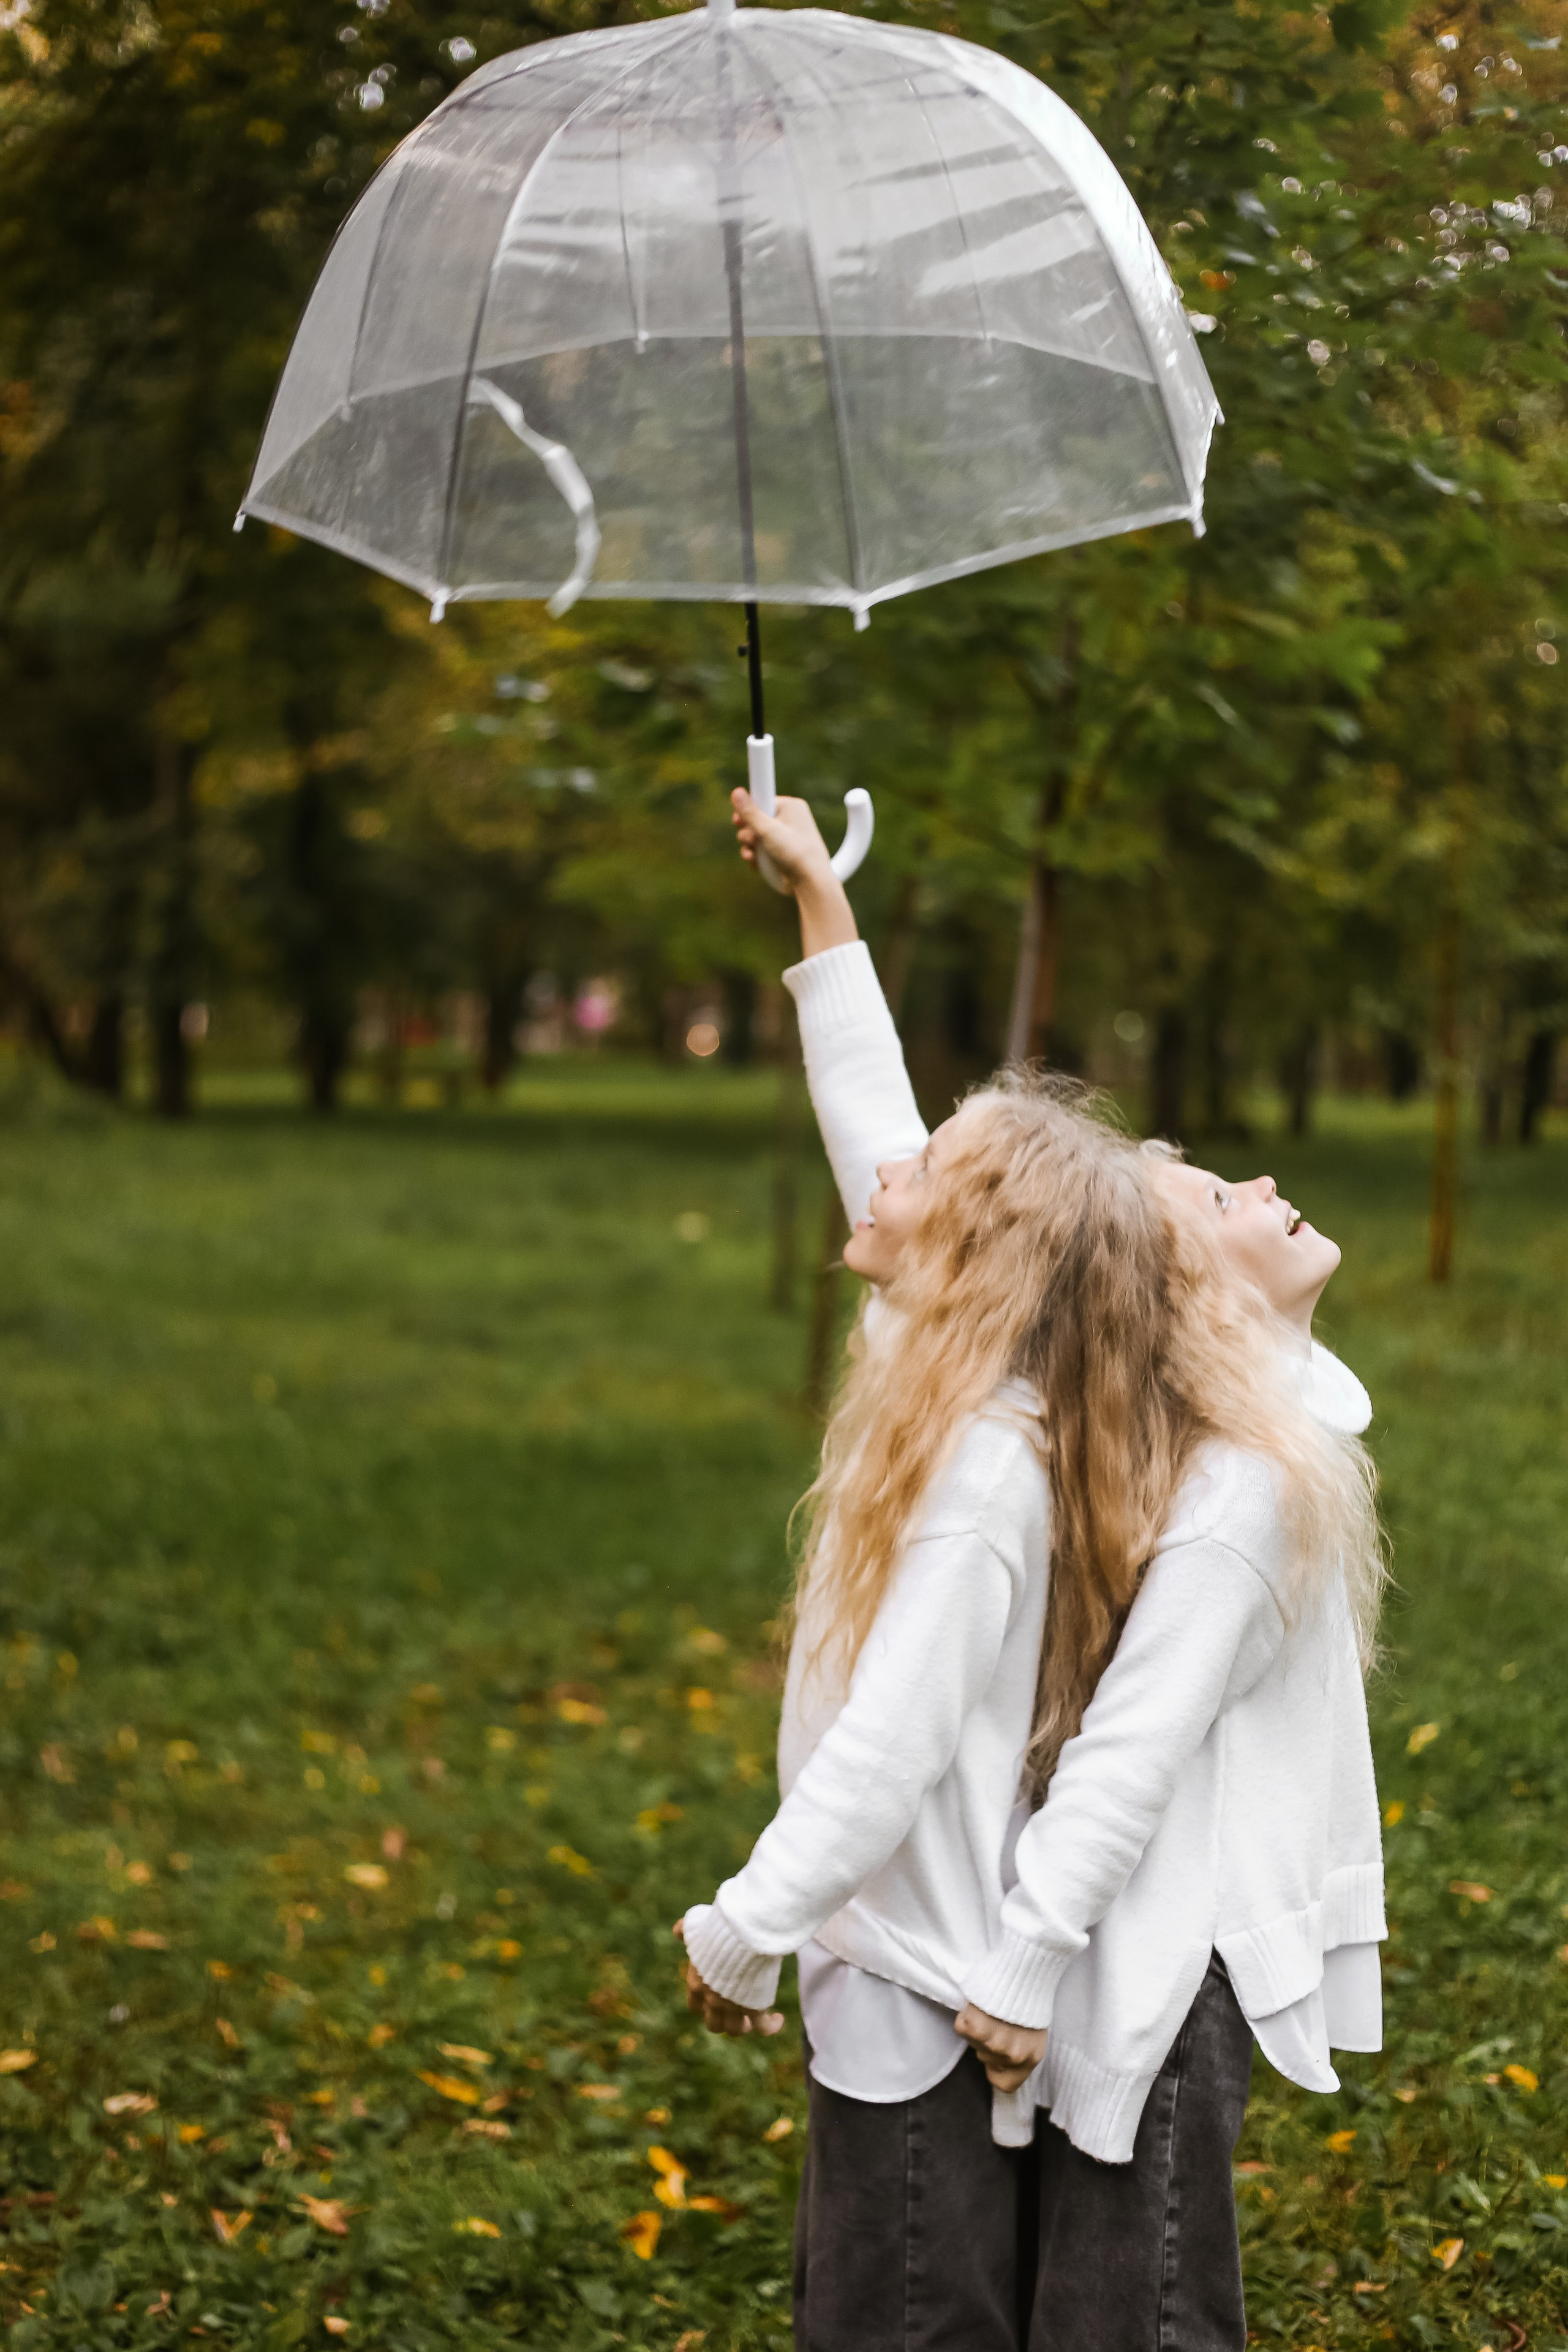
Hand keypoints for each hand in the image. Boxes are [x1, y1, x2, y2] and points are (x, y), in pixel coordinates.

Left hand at [672, 1920, 783, 2041]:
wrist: (744, 1931)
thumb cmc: (719, 1926)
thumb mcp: (695, 1925)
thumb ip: (685, 1930)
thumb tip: (677, 1930)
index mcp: (696, 1984)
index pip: (695, 2007)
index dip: (705, 2004)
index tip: (715, 1997)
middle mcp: (711, 2000)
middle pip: (713, 2025)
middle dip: (724, 2020)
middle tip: (736, 2009)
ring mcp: (732, 2007)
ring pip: (736, 2030)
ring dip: (744, 2026)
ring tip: (754, 2015)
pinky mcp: (754, 2008)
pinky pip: (763, 2028)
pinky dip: (772, 2026)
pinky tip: (778, 2018)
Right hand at [730, 788, 835, 894]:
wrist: (810, 882)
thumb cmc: (794, 853)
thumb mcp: (768, 830)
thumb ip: (750, 812)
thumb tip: (736, 792)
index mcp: (790, 806)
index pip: (762, 798)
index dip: (748, 811)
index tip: (738, 821)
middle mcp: (789, 819)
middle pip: (756, 818)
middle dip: (747, 832)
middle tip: (750, 840)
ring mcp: (785, 836)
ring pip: (757, 835)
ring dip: (749, 845)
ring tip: (752, 855)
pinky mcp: (782, 851)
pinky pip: (762, 848)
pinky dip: (756, 855)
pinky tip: (756, 862)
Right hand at [955, 2003, 1047, 2092]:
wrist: (1024, 1967)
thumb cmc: (1028, 1994)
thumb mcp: (1032, 2030)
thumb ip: (1018, 2048)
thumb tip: (1000, 2061)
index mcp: (1031, 2057)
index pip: (1005, 2085)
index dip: (997, 2068)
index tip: (997, 2052)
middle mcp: (1014, 2055)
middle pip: (985, 2059)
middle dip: (986, 2040)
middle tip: (996, 2018)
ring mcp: (994, 2043)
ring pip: (973, 2043)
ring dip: (976, 2025)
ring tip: (990, 2008)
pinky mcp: (977, 2028)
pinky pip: (962, 2028)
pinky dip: (966, 2014)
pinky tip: (980, 2004)